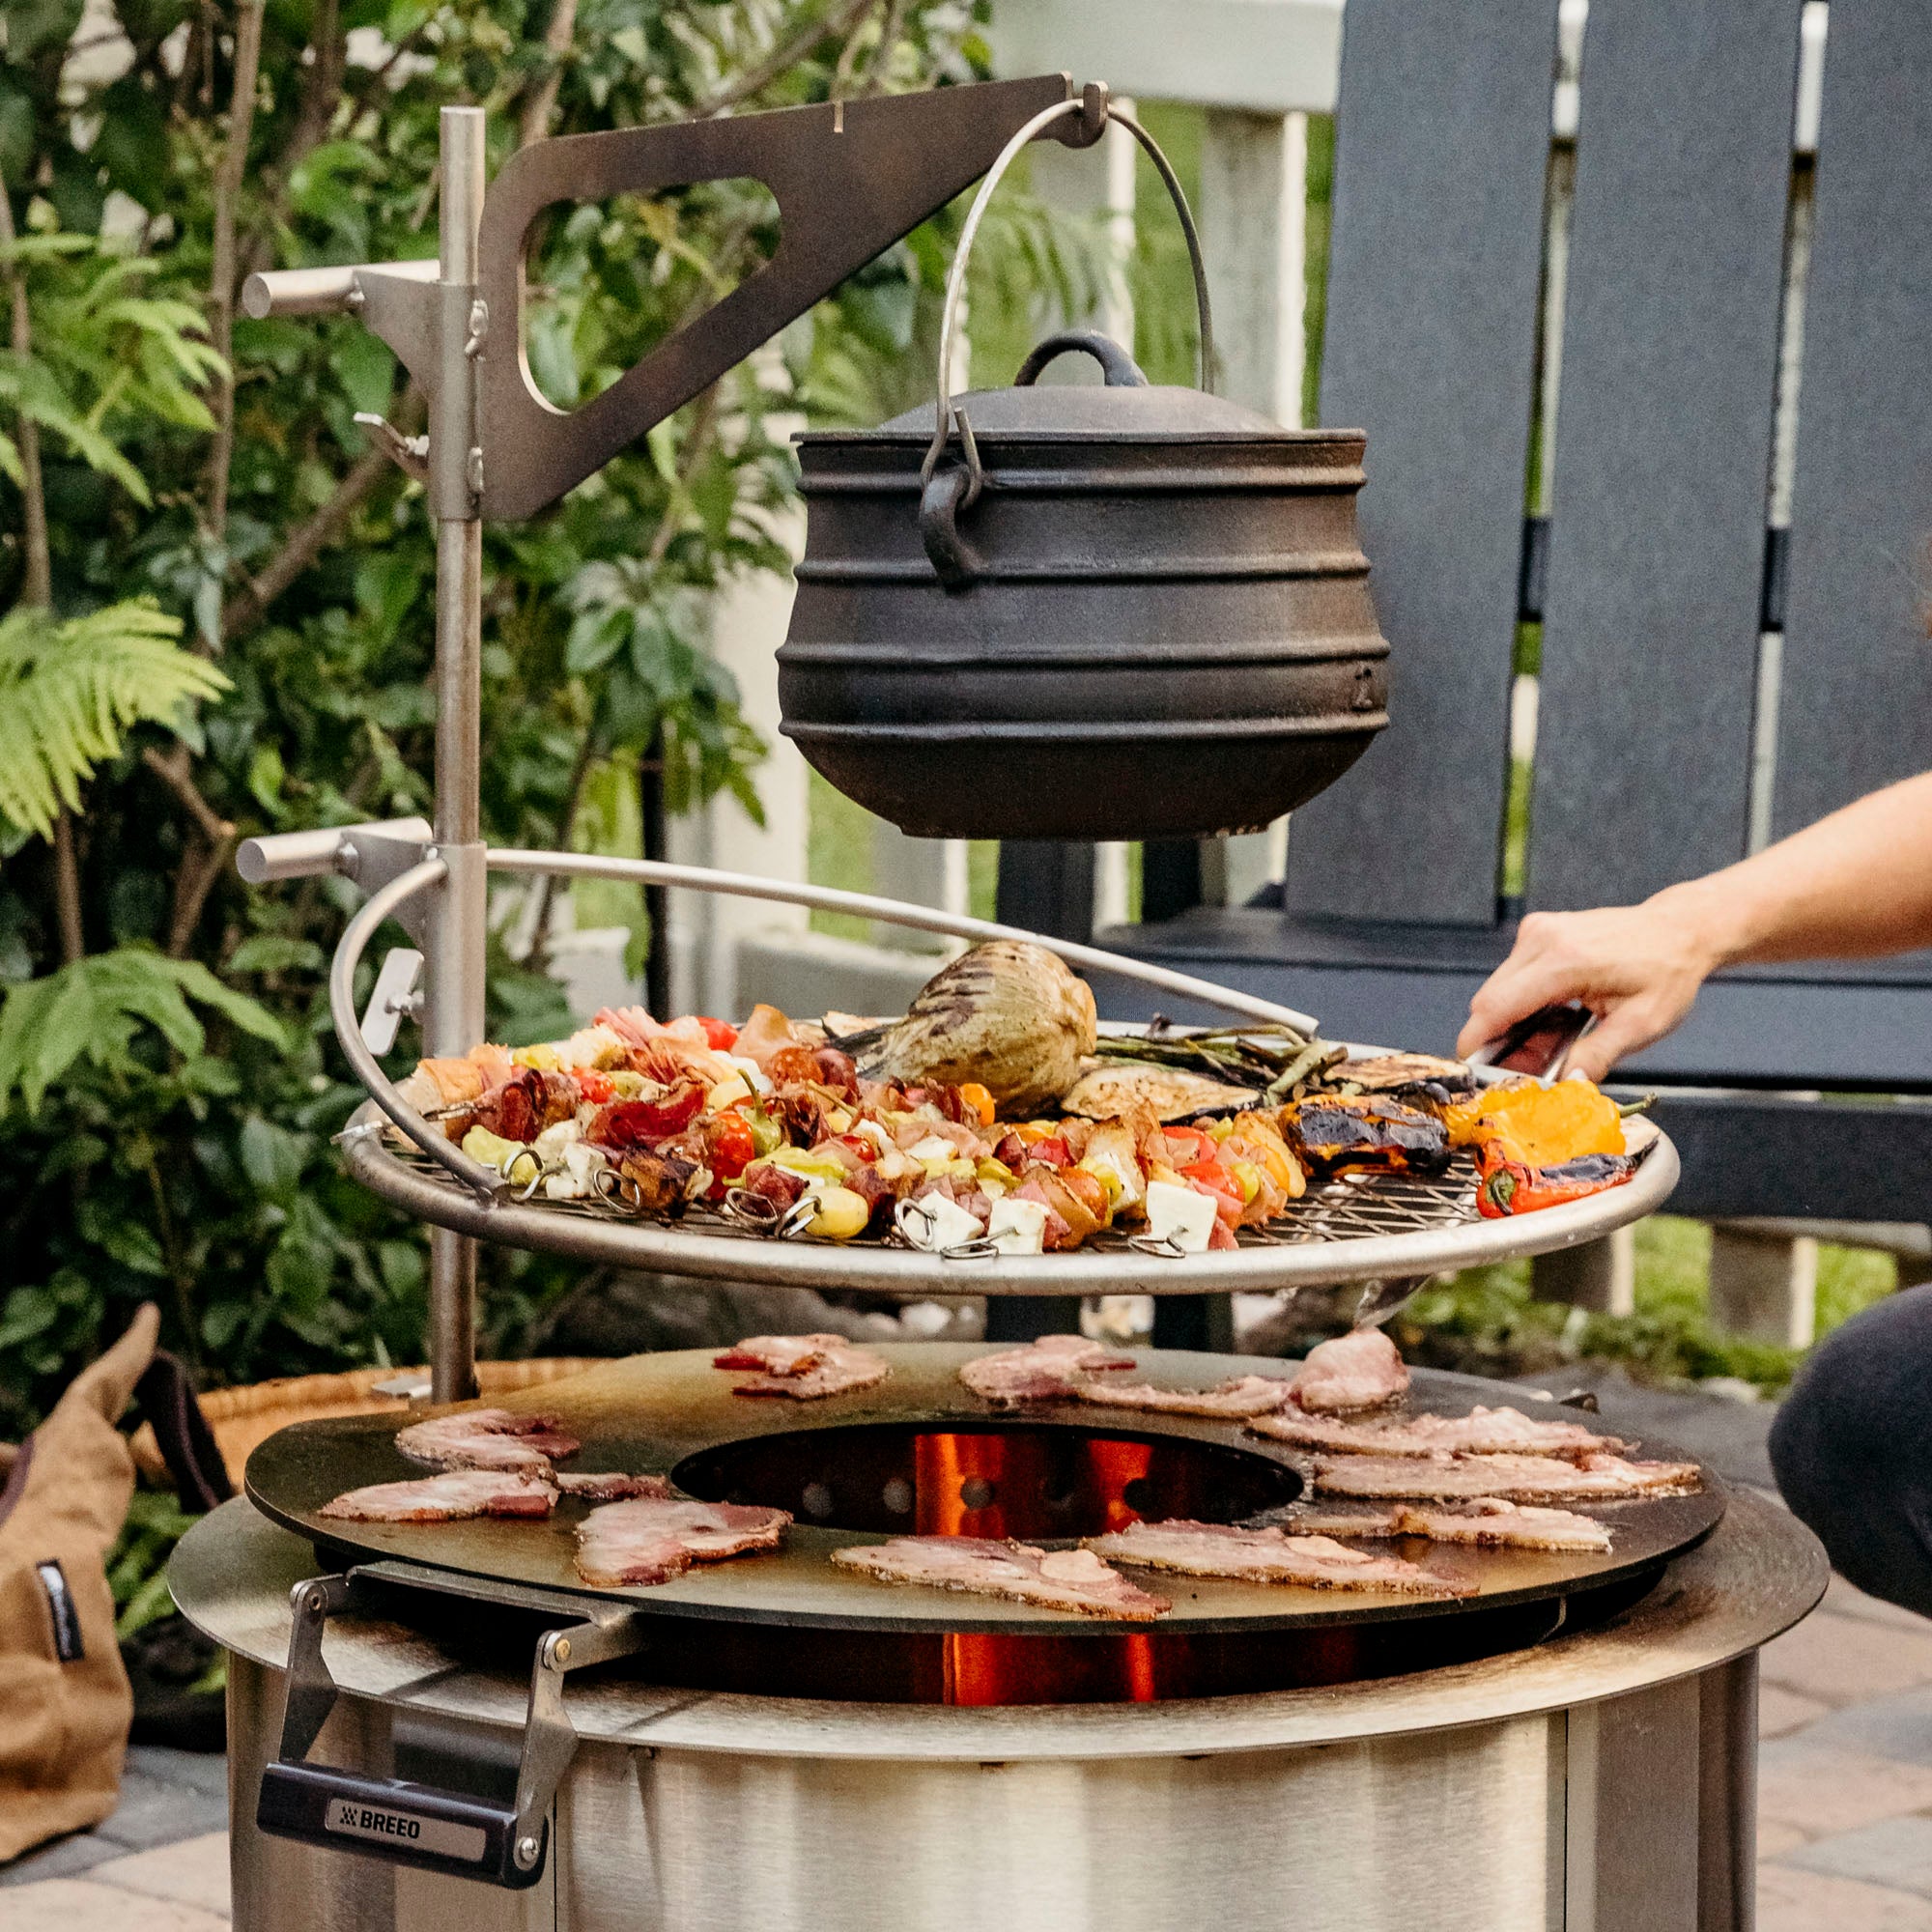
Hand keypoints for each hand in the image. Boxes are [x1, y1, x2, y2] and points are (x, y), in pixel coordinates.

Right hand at [1456, 899, 1723, 1082]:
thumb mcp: (1642, 1025)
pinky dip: (1524, 1003)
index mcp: (1565, 960)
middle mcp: (1543, 939)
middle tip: (1531, 1066)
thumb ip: (1598, 1057)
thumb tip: (1565, 1084)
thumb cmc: (1667, 972)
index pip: (1495, 1006)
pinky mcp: (1538, 932)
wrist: (1679, 931)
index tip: (1475, 1070)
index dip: (1477, 1043)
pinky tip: (1555, 1016)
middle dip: (1501, 1040)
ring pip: (1498, 991)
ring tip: (1554, 1040)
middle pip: (1489, 1001)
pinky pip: (1512, 977)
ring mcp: (1537, 931)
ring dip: (1514, 1023)